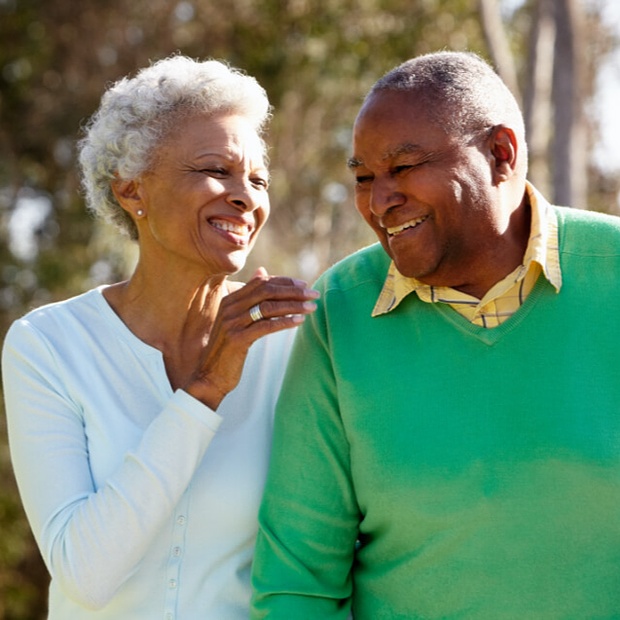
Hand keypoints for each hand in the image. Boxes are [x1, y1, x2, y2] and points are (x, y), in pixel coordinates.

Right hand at [185, 267, 318, 409]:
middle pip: (266, 291)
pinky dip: (285, 322)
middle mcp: (230, 307)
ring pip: (269, 307)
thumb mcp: (237, 318)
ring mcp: (232, 322)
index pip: (261, 282)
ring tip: (311, 307)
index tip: (304, 284)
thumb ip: (249, 297)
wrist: (210, 374)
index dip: (284, 281)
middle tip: (313, 294)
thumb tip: (262, 271)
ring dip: (294, 305)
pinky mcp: (237, 339)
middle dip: (293, 291)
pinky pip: (266, 325)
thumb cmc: (228, 347)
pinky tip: (300, 321)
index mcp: (230, 299)